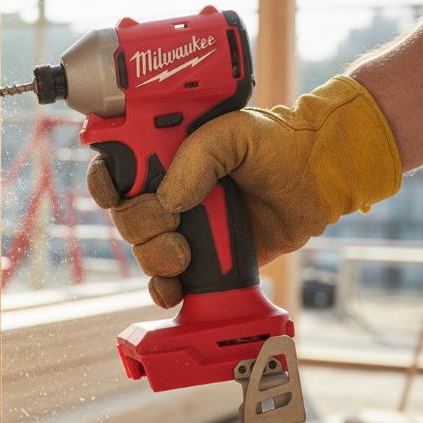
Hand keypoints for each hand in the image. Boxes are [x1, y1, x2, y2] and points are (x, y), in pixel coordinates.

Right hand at [87, 76, 402, 307]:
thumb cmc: (279, 145)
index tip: (116, 194)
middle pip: (125, 218)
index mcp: (166, 155)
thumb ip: (197, 158)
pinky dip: (164, 289)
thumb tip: (168, 200)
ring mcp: (183, 227)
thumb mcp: (234, 134)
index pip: (114, 169)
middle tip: (175, 223)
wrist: (317, 181)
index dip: (105, 185)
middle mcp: (167, 191)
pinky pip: (166, 281)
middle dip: (142, 227)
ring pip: (143, 252)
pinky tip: (175, 289)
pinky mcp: (201, 259)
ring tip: (187, 255)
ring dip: (157, 259)